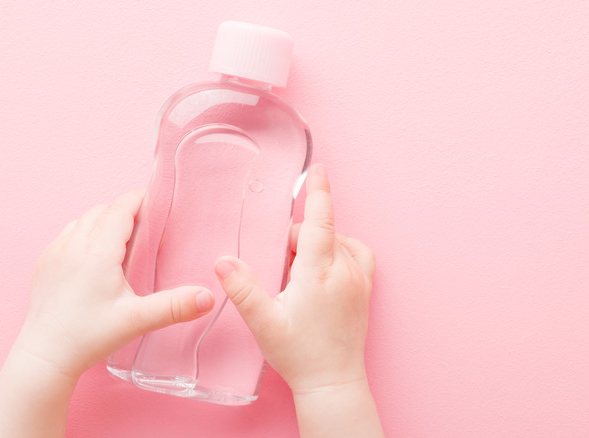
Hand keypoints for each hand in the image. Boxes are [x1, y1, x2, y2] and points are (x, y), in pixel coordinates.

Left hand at [18, 189, 215, 379]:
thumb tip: (208, 297)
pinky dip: (84, 234)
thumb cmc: (87, 337)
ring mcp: (55, 251)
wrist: (44, 355)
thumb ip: (175, 306)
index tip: (157, 201)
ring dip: (103, 221)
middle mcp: (73, 244)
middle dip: (125, 211)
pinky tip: (94, 255)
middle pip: (103, 209)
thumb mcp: (136, 320)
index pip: (121, 207)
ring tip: (122, 240)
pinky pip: (67, 234)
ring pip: (83, 219)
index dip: (141, 199)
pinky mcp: (44, 263)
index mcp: (97, 251)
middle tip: (147, 225)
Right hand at [214, 164, 375, 394]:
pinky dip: (339, 251)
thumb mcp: (263, 322)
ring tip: (297, 271)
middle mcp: (344, 272)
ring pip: (338, 242)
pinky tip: (323, 267)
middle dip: (297, 240)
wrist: (332, 383)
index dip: (318, 192)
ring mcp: (358, 281)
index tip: (318, 168)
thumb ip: (242, 289)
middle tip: (279, 268)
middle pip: (321, 232)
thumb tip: (223, 260)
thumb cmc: (299, 355)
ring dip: (317, 245)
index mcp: (319, 274)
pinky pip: (356, 254)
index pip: (321, 221)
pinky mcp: (365, 291)